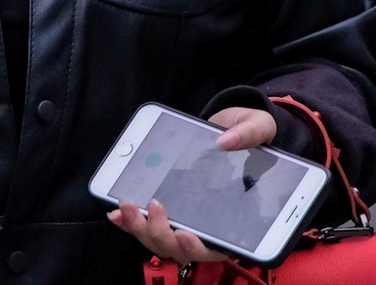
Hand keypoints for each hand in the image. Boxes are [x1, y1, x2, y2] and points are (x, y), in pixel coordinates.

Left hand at [107, 107, 278, 262]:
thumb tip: (227, 142)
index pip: (215, 246)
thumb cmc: (249, 135)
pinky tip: (116, 210)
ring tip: (127, 205)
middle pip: (179, 245)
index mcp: (233, 219)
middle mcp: (206, 226)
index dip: (198, 246)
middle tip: (153, 206)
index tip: (186, 234)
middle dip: (161, 232)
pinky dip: (130, 220)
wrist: (230, 127)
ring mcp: (183, 219)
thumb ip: (250, 134)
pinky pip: (145, 223)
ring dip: (139, 226)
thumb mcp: (259, 127)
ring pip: (158, 238)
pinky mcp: (166, 208)